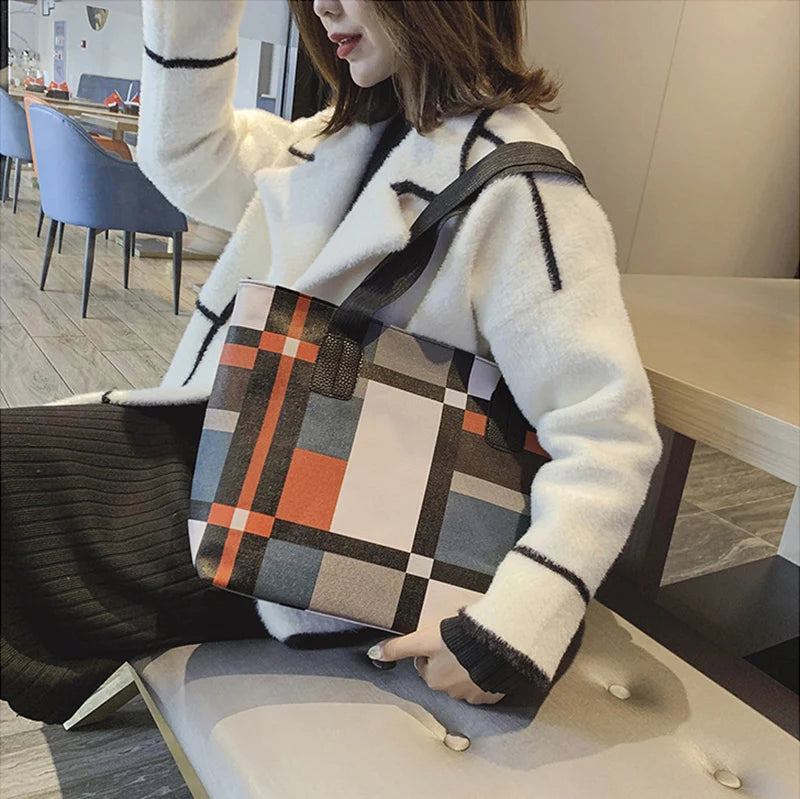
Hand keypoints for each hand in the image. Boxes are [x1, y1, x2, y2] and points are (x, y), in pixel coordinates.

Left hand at [367, 623, 505, 704]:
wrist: (495, 641)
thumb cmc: (458, 639)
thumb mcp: (422, 639)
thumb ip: (397, 648)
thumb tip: (375, 654)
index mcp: (435, 680)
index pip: (426, 665)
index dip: (431, 649)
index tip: (440, 640)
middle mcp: (452, 693)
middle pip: (444, 674)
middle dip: (448, 660)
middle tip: (456, 643)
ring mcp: (474, 695)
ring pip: (464, 680)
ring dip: (466, 668)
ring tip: (472, 650)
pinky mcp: (492, 693)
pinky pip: (484, 686)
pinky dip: (484, 675)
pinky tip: (485, 661)